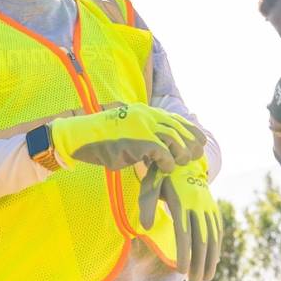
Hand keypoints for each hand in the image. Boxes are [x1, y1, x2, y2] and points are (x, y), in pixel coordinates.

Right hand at [50, 104, 204, 172]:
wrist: (81, 137)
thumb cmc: (102, 139)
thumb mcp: (127, 129)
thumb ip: (144, 132)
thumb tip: (161, 147)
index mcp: (146, 112)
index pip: (177, 119)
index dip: (191, 131)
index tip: (199, 142)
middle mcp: (148, 116)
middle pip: (180, 129)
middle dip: (191, 144)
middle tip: (194, 157)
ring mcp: (143, 127)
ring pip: (175, 140)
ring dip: (180, 154)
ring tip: (178, 163)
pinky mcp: (139, 141)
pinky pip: (162, 153)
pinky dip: (167, 163)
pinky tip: (165, 168)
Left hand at [138, 158, 222, 280]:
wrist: (184, 158)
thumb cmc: (161, 175)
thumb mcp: (150, 185)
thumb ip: (146, 205)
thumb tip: (144, 226)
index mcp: (181, 201)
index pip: (184, 233)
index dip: (184, 254)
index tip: (182, 271)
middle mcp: (197, 205)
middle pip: (201, 239)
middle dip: (200, 262)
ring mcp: (208, 206)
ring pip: (212, 236)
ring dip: (211, 259)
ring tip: (207, 277)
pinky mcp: (213, 206)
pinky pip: (217, 229)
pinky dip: (217, 246)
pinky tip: (216, 260)